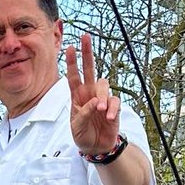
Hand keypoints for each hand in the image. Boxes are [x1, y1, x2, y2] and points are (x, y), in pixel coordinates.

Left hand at [65, 34, 120, 155]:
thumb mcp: (77, 127)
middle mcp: (90, 93)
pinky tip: (108, 117)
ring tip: (100, 110)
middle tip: (85, 37)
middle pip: (89, 69)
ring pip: (104, 84)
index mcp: (77, 96)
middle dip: (87, 53)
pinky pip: (115, 101)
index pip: (73, 76)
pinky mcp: (113, 107)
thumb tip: (95, 102)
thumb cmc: (83, 135)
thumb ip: (83, 114)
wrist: (96, 147)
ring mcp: (102, 98)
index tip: (69, 47)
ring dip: (102, 95)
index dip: (71, 62)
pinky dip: (112, 108)